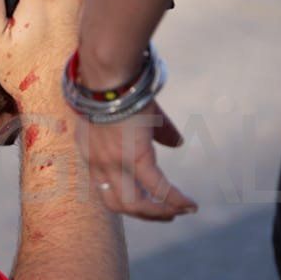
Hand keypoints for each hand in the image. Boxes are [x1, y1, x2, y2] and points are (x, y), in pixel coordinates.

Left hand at [73, 0, 194, 220]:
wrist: (106, 63)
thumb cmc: (118, 76)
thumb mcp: (135, 107)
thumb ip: (155, 128)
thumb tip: (178, 142)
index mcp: (90, 146)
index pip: (101, 183)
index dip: (121, 197)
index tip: (141, 200)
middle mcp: (97, 159)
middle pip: (114, 203)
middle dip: (141, 213)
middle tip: (164, 215)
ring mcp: (113, 161)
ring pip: (133, 204)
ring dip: (157, 212)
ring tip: (179, 210)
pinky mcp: (134, 156)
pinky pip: (156, 190)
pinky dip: (173, 201)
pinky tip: (190, 204)